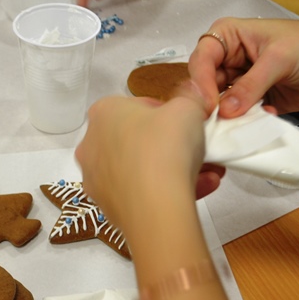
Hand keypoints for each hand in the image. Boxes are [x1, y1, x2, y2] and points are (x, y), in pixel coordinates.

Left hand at [74, 84, 219, 231]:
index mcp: (104, 112)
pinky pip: (140, 193)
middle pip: (138, 140)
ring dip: (174, 169)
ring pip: (141, 169)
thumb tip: (193, 92)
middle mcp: (92, 144)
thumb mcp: (188, 108)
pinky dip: (165, 191)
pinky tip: (196, 190)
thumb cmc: (165, 147)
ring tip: (206, 173)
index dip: (167, 113)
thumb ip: (191, 97)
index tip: (186, 123)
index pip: (137, 106)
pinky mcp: (107, 205)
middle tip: (198, 149)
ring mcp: (96, 177)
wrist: (155, 206)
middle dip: (171, 146)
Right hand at [188, 17, 298, 117]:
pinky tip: (261, 117)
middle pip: (205, 84)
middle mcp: (228, 58)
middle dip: (212, 102)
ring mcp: (238, 81)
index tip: (210, 104)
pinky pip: (237, 115)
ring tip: (242, 121)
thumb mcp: (278, 59)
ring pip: (220, 102)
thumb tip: (225, 111)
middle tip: (218, 120)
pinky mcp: (250, 101)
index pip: (202, 58)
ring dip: (230, 114)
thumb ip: (250, 85)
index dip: (202, 81)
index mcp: (229, 36)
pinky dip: (245, 120)